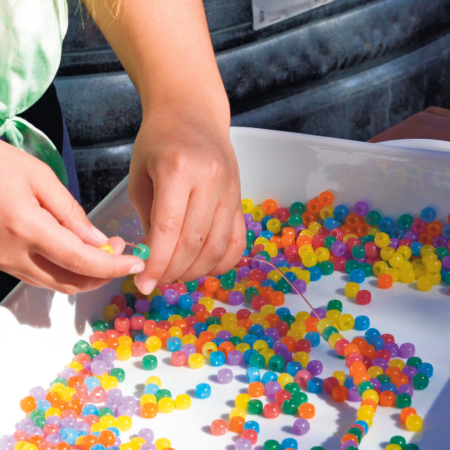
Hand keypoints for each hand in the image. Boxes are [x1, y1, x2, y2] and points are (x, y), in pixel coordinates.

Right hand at [0, 141, 145, 294]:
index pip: (81, 261)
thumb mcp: (38, 176)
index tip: (136, 263)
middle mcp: (12, 255)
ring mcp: (2, 262)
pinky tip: (77, 251)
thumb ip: (70, 212)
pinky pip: (38, 275)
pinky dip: (65, 270)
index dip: (114, 267)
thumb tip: (97, 240)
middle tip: (121, 251)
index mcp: (26, 229)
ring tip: (104, 249)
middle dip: (103, 274)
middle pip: (70, 282)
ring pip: (54, 283)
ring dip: (85, 275)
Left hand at [129, 108, 245, 294]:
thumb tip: (156, 259)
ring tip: (177, 275)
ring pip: (218, 246)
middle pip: (195, 242)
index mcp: (178, 169)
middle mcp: (210, 179)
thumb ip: (148, 218)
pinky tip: (204, 266)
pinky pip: (238, 240)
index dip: (157, 263)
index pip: (169, 229)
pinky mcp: (240, 198)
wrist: (193, 113)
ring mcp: (230, 190)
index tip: (144, 284)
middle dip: (173, 271)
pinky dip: (223, 262)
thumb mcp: (140, 175)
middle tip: (158, 281)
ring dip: (196, 270)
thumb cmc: (159, 141)